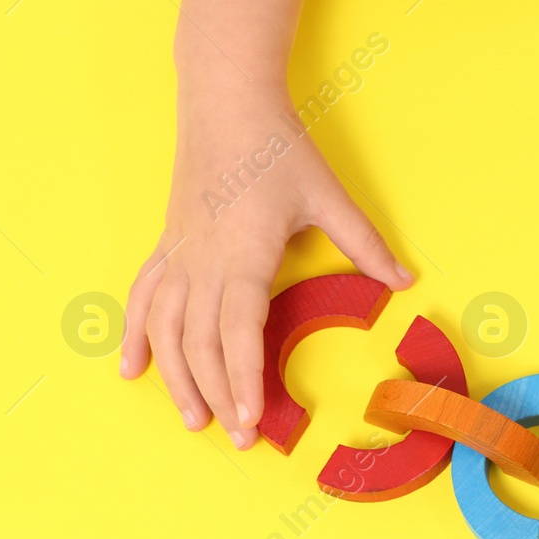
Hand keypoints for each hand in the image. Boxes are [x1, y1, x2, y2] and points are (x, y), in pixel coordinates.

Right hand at [119, 81, 411, 446]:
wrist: (226, 100)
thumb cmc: (278, 147)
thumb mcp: (330, 197)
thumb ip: (366, 245)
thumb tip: (406, 281)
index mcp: (244, 254)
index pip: (238, 331)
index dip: (242, 378)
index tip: (251, 418)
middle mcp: (204, 260)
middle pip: (198, 342)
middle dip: (216, 395)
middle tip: (238, 438)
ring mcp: (180, 252)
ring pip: (164, 328)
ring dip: (175, 377)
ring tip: (193, 419)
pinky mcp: (168, 243)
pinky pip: (142, 296)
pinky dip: (134, 335)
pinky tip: (131, 368)